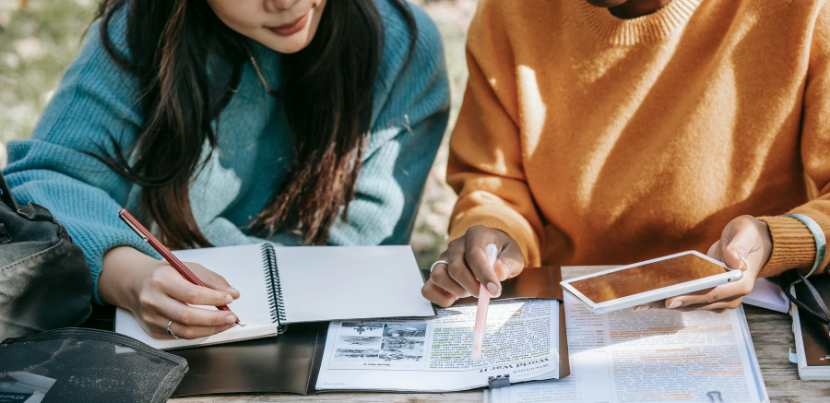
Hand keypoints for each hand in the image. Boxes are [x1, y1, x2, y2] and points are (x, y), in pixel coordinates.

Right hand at [99, 246, 240, 338]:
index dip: (214, 299)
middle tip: (232, 317)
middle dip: (215, 319)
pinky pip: (179, 336)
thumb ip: (211, 279)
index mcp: (161, 280)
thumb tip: (232, 293)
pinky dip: (198, 333)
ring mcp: (151, 318)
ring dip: (210, 329)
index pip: (192, 294)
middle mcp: (153, 300)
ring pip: (185, 331)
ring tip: (225, 323)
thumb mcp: (186, 267)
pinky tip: (209, 326)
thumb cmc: (164, 274)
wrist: (134, 283)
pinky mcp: (152, 330)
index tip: (230, 299)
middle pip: (188, 316)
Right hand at [421, 226, 523, 306]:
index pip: (474, 255)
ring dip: (456, 290)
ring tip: (470, 290)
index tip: (494, 291)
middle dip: (471, 286)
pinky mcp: (437, 273)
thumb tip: (498, 273)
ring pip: (437, 276)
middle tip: (484, 294)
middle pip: (455, 268)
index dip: (484, 275)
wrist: (491, 249)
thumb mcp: (513, 255)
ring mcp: (443, 259)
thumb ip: (508, 263)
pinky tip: (455, 297)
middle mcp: (455, 245)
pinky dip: (439, 298)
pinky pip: (428, 288)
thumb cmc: (502, 252)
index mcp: (475, 235)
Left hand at [636, 215, 772, 312]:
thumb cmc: (749, 236)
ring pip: (688, 304)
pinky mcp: (709, 296)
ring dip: (664, 303)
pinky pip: (687, 299)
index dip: (690, 297)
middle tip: (642, 302)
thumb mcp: (745, 233)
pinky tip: (650, 295)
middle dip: (668, 302)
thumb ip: (738, 247)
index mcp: (741, 283)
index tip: (669, 300)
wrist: (754, 243)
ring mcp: (719, 299)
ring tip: (639, 301)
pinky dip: (669, 297)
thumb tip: (733, 261)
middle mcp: (730, 296)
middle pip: (695, 303)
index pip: (711, 293)